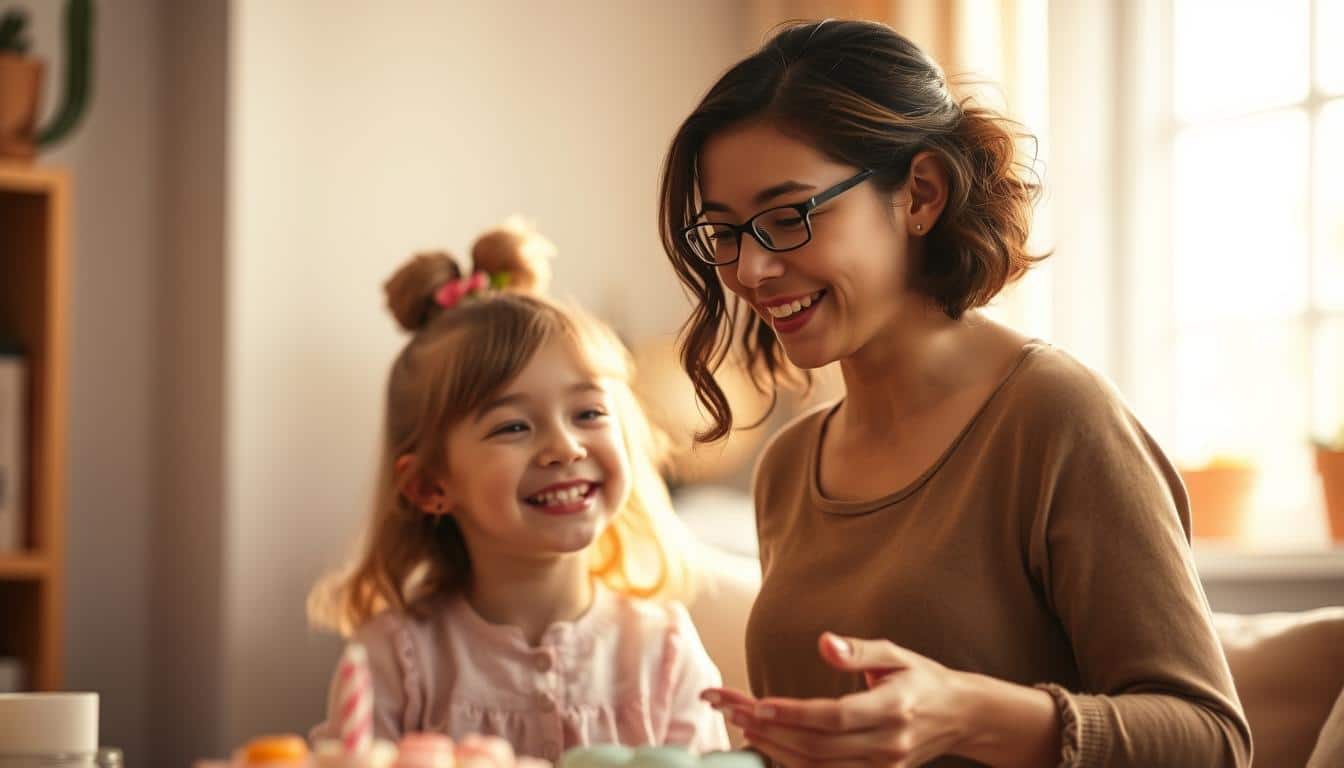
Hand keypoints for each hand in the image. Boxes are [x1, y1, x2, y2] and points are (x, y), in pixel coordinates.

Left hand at [703, 633, 973, 766]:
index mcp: (895, 707)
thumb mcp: (896, 654)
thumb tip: (823, 642)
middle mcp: (889, 744)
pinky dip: (793, 763)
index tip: (757, 705)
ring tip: (740, 725)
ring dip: (774, 748)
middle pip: (819, 746)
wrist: (961, 718)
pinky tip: (768, 745)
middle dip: (769, 730)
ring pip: (818, 767)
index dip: (795, 714)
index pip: (836, 716)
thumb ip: (858, 650)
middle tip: (731, 709)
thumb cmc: (922, 679)